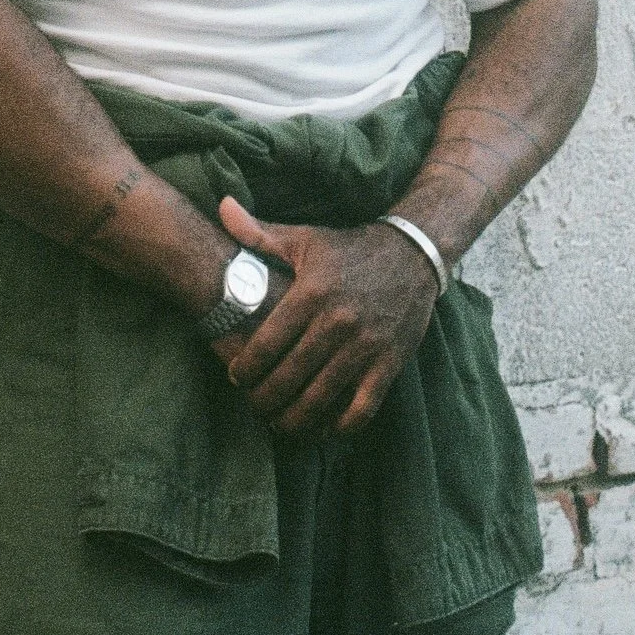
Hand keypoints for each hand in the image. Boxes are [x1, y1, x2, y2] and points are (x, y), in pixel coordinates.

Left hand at [211, 196, 438, 437]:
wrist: (412, 253)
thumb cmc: (349, 248)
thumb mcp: (305, 237)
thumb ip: (259, 232)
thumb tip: (222, 206)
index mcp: (312, 292)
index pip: (266, 344)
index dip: (245, 369)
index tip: (237, 377)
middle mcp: (338, 321)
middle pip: (288, 377)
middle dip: (263, 399)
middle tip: (254, 404)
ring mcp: (366, 345)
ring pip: (320, 399)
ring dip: (293, 420)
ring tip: (278, 423)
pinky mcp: (390, 363)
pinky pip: (361, 409)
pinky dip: (339, 426)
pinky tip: (322, 428)